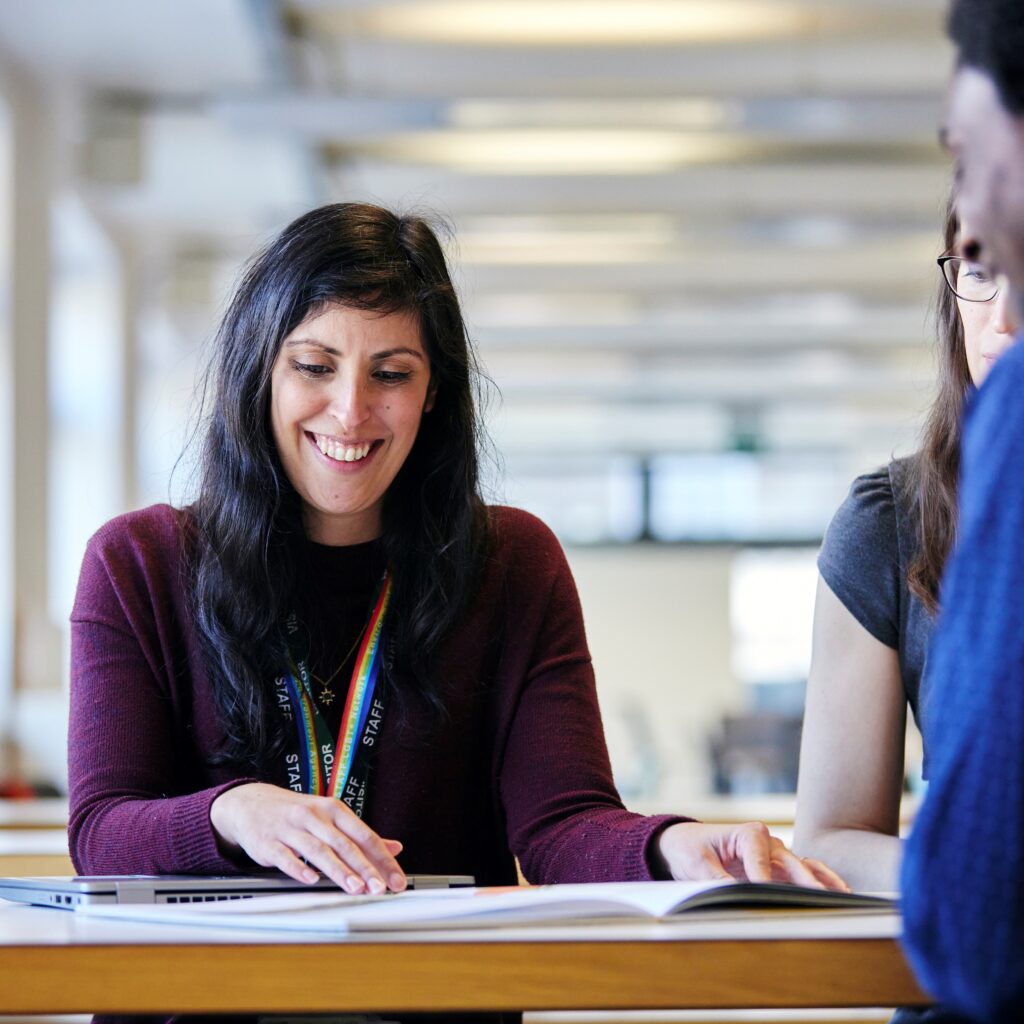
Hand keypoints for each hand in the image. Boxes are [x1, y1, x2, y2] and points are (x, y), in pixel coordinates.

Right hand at [210, 783, 405, 893]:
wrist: (251, 804)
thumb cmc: (296, 813)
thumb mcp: (330, 817)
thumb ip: (361, 835)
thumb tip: (394, 847)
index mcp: (333, 810)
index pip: (364, 835)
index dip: (382, 858)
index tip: (395, 878)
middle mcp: (315, 817)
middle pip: (344, 844)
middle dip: (364, 867)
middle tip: (379, 887)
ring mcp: (291, 829)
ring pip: (318, 850)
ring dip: (338, 870)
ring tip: (355, 888)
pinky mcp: (269, 842)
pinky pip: (286, 856)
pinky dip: (299, 868)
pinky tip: (311, 880)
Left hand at [655, 821, 848, 890]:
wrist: (683, 844)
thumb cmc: (689, 849)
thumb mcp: (696, 865)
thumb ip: (717, 879)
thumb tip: (733, 895)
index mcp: (746, 833)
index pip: (759, 854)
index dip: (762, 874)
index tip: (763, 890)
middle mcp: (765, 841)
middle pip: (788, 861)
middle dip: (803, 879)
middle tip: (819, 897)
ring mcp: (774, 855)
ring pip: (802, 867)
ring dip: (822, 880)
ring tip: (843, 895)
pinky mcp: (776, 869)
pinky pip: (802, 874)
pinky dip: (820, 881)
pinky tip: (839, 892)